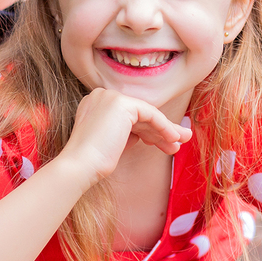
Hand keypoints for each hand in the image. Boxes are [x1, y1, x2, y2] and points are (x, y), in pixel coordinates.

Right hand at [58, 89, 191, 185]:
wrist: (80, 165)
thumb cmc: (93, 162)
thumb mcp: (114, 142)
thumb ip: (129, 133)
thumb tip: (151, 135)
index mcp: (96, 103)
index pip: (129, 115)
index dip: (148, 130)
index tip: (162, 144)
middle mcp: (102, 95)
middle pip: (139, 114)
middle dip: (160, 130)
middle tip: (177, 143)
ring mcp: (112, 97)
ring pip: (147, 114)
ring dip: (166, 130)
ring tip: (181, 143)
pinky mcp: (122, 104)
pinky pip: (151, 114)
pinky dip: (164, 127)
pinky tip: (174, 138)